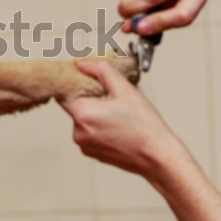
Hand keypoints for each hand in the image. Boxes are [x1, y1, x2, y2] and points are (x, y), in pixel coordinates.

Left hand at [60, 60, 180, 176]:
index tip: (87, 82)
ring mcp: (84, 145)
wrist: (158, 156)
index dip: (74, 85)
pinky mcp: (91, 152)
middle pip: (74, 106)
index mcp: (83, 115)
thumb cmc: (145, 127)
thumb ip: (101, 71)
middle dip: (89, 99)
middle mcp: (78, 132)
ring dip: (94, 113)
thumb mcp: (125, 89)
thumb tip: (82, 64)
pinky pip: (88, 132)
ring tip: (117, 115)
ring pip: (82, 119)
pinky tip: (116, 127)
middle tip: (111, 99)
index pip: (63, 93)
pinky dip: (98, 127)